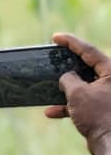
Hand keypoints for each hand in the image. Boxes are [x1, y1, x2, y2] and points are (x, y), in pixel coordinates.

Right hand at [45, 33, 110, 154]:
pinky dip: (68, 106)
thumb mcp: (77, 93)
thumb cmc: (99, 116)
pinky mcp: (102, 110)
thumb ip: (68, 79)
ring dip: (65, 90)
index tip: (56, 37)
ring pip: (83, 87)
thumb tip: (66, 76)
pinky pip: (82, 103)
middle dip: (67, 67)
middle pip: (86, 68)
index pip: (89, 51)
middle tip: (53, 60)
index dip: (70, 42)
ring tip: (49, 89)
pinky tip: (51, 112)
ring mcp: (107, 96)